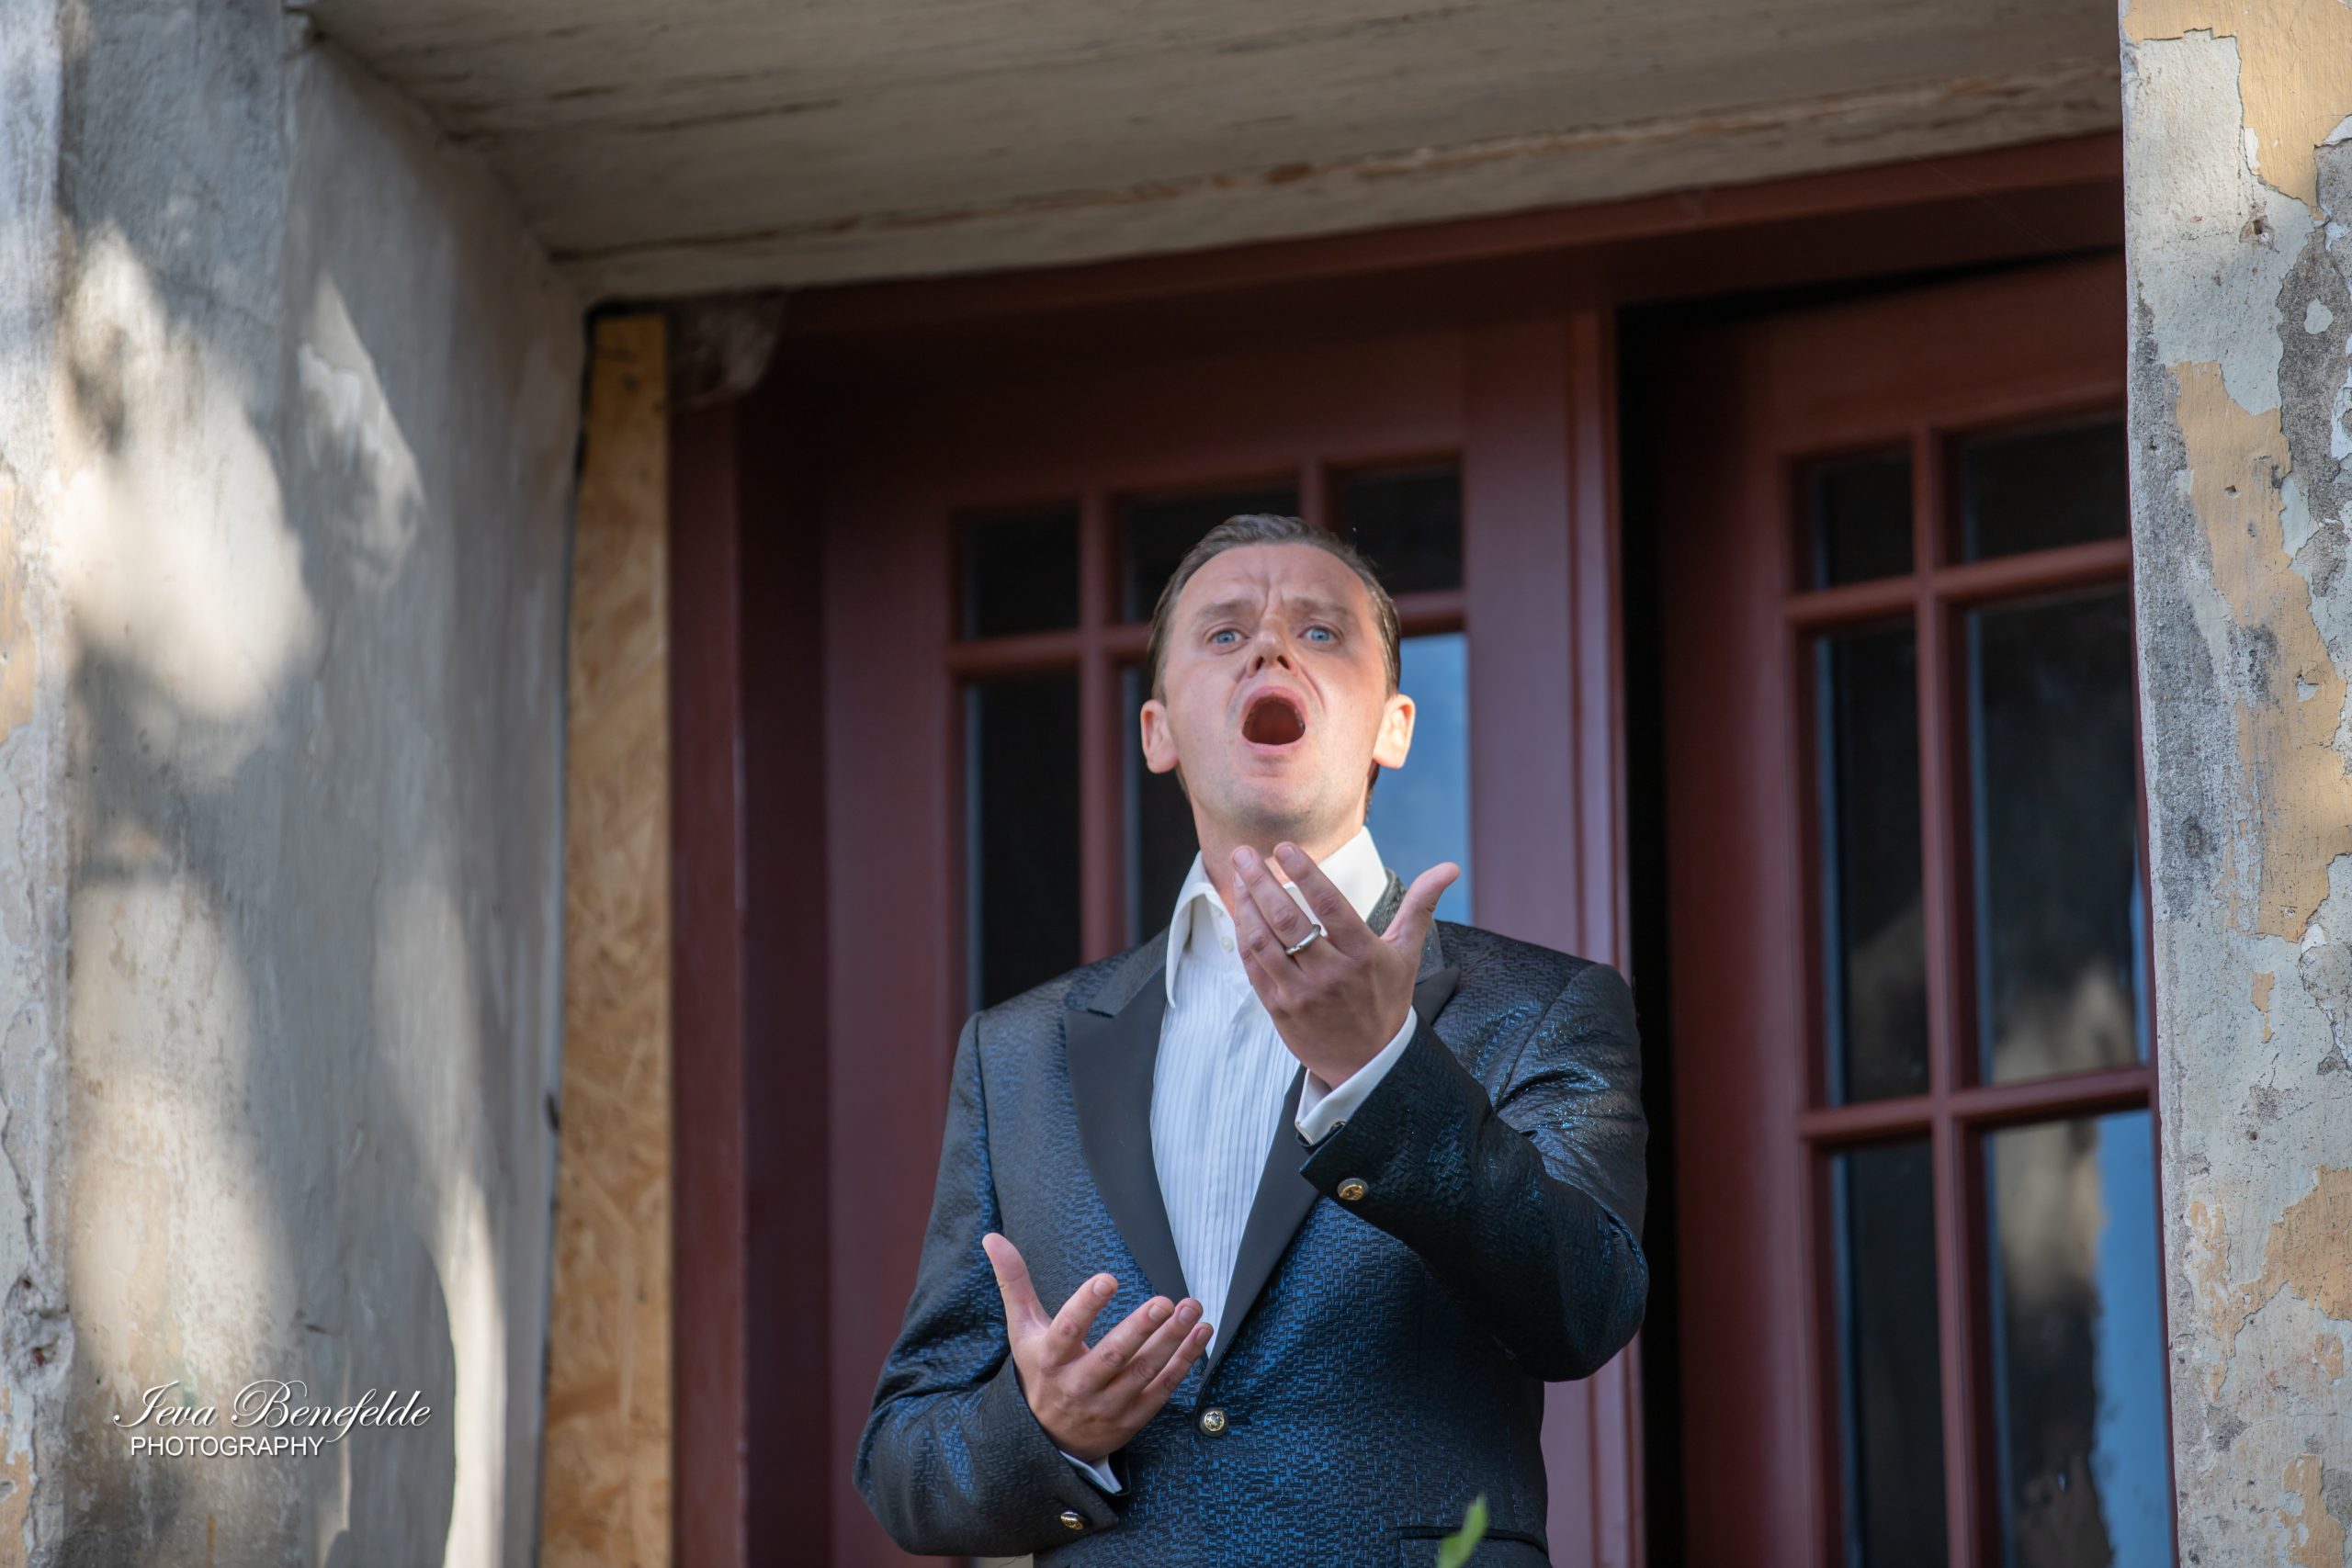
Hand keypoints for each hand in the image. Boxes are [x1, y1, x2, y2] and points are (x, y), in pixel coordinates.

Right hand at [981, 1231, 1211, 1463]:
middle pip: (1112, 1356)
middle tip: (1164, 1301)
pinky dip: (1184, 1361)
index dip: (1087, 1305)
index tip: (1108, 1279)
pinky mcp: (1132, 1418)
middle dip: (1139, 1329)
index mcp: (1049, 1359)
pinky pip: (1162, 1388)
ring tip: (1191, 1309)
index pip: (1067, 1330)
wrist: (1047, 1440)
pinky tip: (1200, 1333)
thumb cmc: (1038, 1371)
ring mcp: (1107, 1405)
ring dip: (1171, 1341)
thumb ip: (1013, 1283)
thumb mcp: (1022, 1330)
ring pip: (1143, 1372)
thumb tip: (993, 1237)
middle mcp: (1078, 1385)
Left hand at [1230, 842, 1457, 1088]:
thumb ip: (1420, 906)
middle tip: (1244, 853)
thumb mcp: (1406, 954)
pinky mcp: (1279, 1009)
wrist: (1367, 1064)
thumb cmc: (1385, 1001)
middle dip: (1262, 881)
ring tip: (1239, 875)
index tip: (1283, 848)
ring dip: (1246, 904)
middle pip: (1288, 920)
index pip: (1330, 905)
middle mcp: (1331, 973)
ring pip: (1264, 941)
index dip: (1305, 873)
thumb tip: (1449, 867)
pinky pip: (1254, 966)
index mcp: (1363, 955)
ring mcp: (1302, 993)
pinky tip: (1240, 911)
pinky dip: (1243, 936)